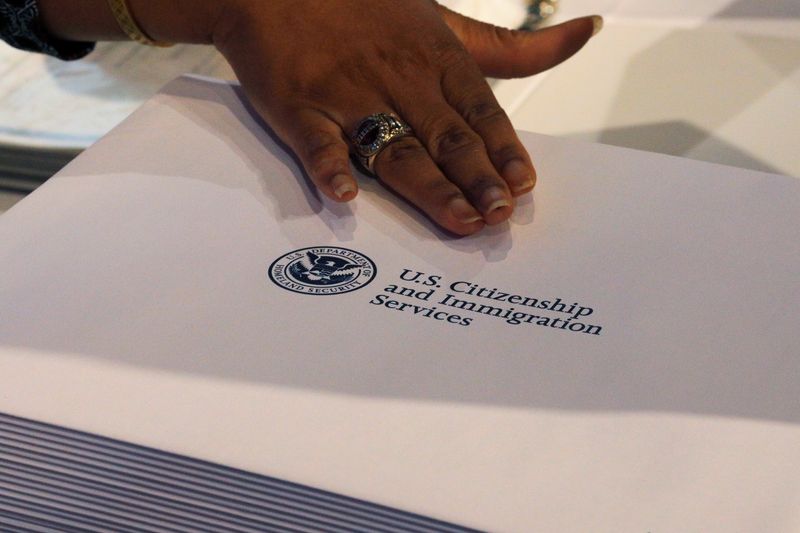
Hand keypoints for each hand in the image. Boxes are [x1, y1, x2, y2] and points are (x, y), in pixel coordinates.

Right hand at [214, 1, 598, 234]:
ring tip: (457, 219)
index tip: (524, 185)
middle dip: (476, 178)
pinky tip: (346, 196)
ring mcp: (347, 94)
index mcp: (435, 59)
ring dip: (426, 185)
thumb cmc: (367, 6)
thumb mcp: (444, 21)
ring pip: (394, 145)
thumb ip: (511, 46)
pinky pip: (316, 141)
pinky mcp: (299, 107)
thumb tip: (585, 31)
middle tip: (498, 215)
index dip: (504, 150)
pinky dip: (329, 167)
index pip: (480, 112)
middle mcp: (398, 80)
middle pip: (445, 136)